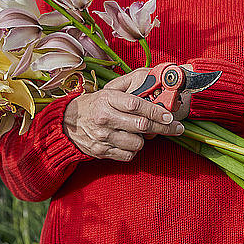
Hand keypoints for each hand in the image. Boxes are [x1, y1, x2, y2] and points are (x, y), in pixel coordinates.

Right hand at [63, 68, 184, 160]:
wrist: (68, 121)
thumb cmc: (95, 105)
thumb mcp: (109, 91)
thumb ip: (131, 89)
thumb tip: (157, 88)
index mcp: (108, 99)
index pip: (137, 105)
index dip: (157, 111)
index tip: (170, 116)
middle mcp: (104, 118)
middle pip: (142, 126)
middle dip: (163, 127)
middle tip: (176, 128)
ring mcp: (102, 136)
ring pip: (137, 143)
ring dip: (144, 140)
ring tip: (140, 133)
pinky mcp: (101, 151)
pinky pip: (128, 155)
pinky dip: (133, 149)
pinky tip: (129, 141)